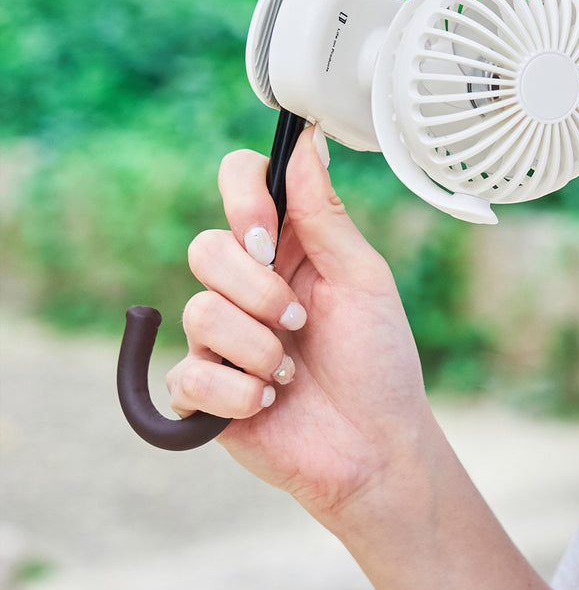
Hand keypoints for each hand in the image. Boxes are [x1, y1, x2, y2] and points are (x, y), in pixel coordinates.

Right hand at [166, 126, 432, 523]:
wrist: (375, 448)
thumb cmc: (379, 361)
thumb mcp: (362, 278)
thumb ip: (325, 214)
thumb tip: (308, 141)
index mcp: (290, 246)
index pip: (239, 183)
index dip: (243, 200)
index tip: (269, 237)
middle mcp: (248, 283)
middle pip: (207, 247)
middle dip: (258, 290)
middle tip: (299, 320)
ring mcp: (220, 336)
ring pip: (199, 311)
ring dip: (258, 347)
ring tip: (290, 372)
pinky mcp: (201, 390)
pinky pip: (188, 374)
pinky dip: (239, 392)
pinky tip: (269, 403)